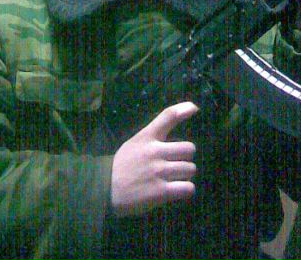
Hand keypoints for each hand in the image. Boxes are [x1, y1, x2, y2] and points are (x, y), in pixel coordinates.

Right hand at [110, 101, 198, 216]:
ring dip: (185, 175)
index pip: (168, 116)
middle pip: (189, 149)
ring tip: (174, 179)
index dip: (183, 110)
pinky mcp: (160, 192)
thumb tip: (179, 119)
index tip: (195, 108)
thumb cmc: (124, 163)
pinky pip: (187, 188)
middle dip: (186, 157)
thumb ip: (156, 131)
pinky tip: (177, 190)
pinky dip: (186, 190)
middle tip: (176, 163)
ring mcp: (158, 171)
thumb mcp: (136, 141)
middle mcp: (154, 151)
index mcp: (147, 137)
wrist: (105, 189)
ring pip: (190, 169)